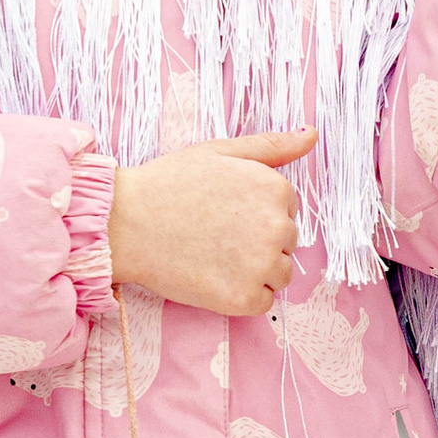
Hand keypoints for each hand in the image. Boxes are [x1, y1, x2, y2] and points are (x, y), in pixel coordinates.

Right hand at [107, 130, 314, 315]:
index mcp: (276, 189)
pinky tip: (213, 278)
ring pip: (278, 275)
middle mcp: (277, 227)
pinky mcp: (243, 298)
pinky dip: (242, 296)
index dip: (254, 213)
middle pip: (285, 244)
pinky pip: (262, 303)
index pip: (286, 211)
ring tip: (213, 256)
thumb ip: (272, 146)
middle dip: (257, 242)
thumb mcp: (220, 151)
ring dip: (254, 271)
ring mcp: (261, 265)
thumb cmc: (169, 184)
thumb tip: (311, 134)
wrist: (125, 223)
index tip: (224, 212)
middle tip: (214, 234)